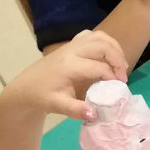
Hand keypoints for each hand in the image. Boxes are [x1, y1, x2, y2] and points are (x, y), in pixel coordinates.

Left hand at [8, 30, 126, 120]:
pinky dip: (105, 42)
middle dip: (118, 59)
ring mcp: (71, 45)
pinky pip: (92, 35)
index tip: (119, 89)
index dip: (113, 77)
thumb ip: (76, 110)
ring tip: (120, 65)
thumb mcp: (58, 106)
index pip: (99, 67)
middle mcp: (71, 51)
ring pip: (99, 36)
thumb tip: (95, 114)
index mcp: (69, 66)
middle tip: (122, 76)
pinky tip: (107, 55)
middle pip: (102, 46)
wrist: (26, 87)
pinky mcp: (71, 44)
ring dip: (114, 48)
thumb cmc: (43, 97)